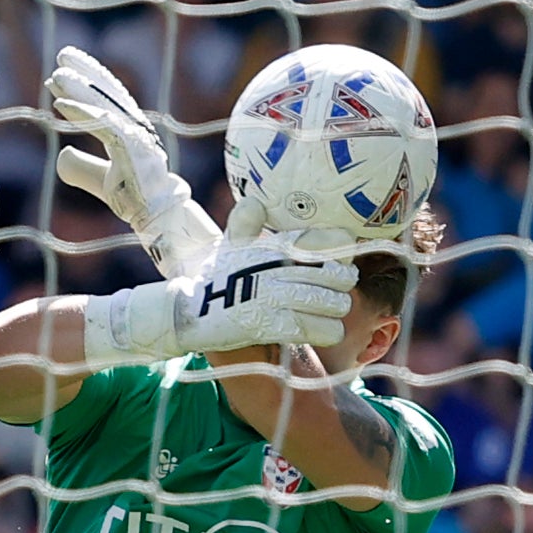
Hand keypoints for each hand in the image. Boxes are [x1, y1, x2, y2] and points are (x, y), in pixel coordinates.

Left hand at [48, 47, 178, 215]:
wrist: (155, 216)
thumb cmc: (132, 196)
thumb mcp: (100, 180)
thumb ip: (82, 166)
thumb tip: (62, 154)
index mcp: (130, 129)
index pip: (108, 97)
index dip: (88, 80)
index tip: (63, 69)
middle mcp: (135, 125)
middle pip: (108, 91)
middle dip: (85, 71)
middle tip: (62, 55)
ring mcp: (137, 134)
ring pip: (104, 103)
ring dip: (79, 88)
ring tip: (56, 76)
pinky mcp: (134, 147)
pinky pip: (104, 124)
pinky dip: (82, 113)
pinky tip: (61, 104)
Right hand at [79, 239, 354, 366]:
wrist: (185, 316)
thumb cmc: (212, 281)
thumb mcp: (227, 247)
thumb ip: (245, 223)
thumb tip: (253, 200)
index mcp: (270, 246)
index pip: (319, 239)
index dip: (340, 247)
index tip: (347, 256)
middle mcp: (275, 268)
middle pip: (332, 273)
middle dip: (341, 284)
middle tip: (341, 291)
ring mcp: (272, 297)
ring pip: (328, 301)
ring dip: (336, 310)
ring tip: (335, 313)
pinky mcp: (268, 325)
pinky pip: (312, 328)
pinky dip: (326, 331)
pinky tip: (328, 333)